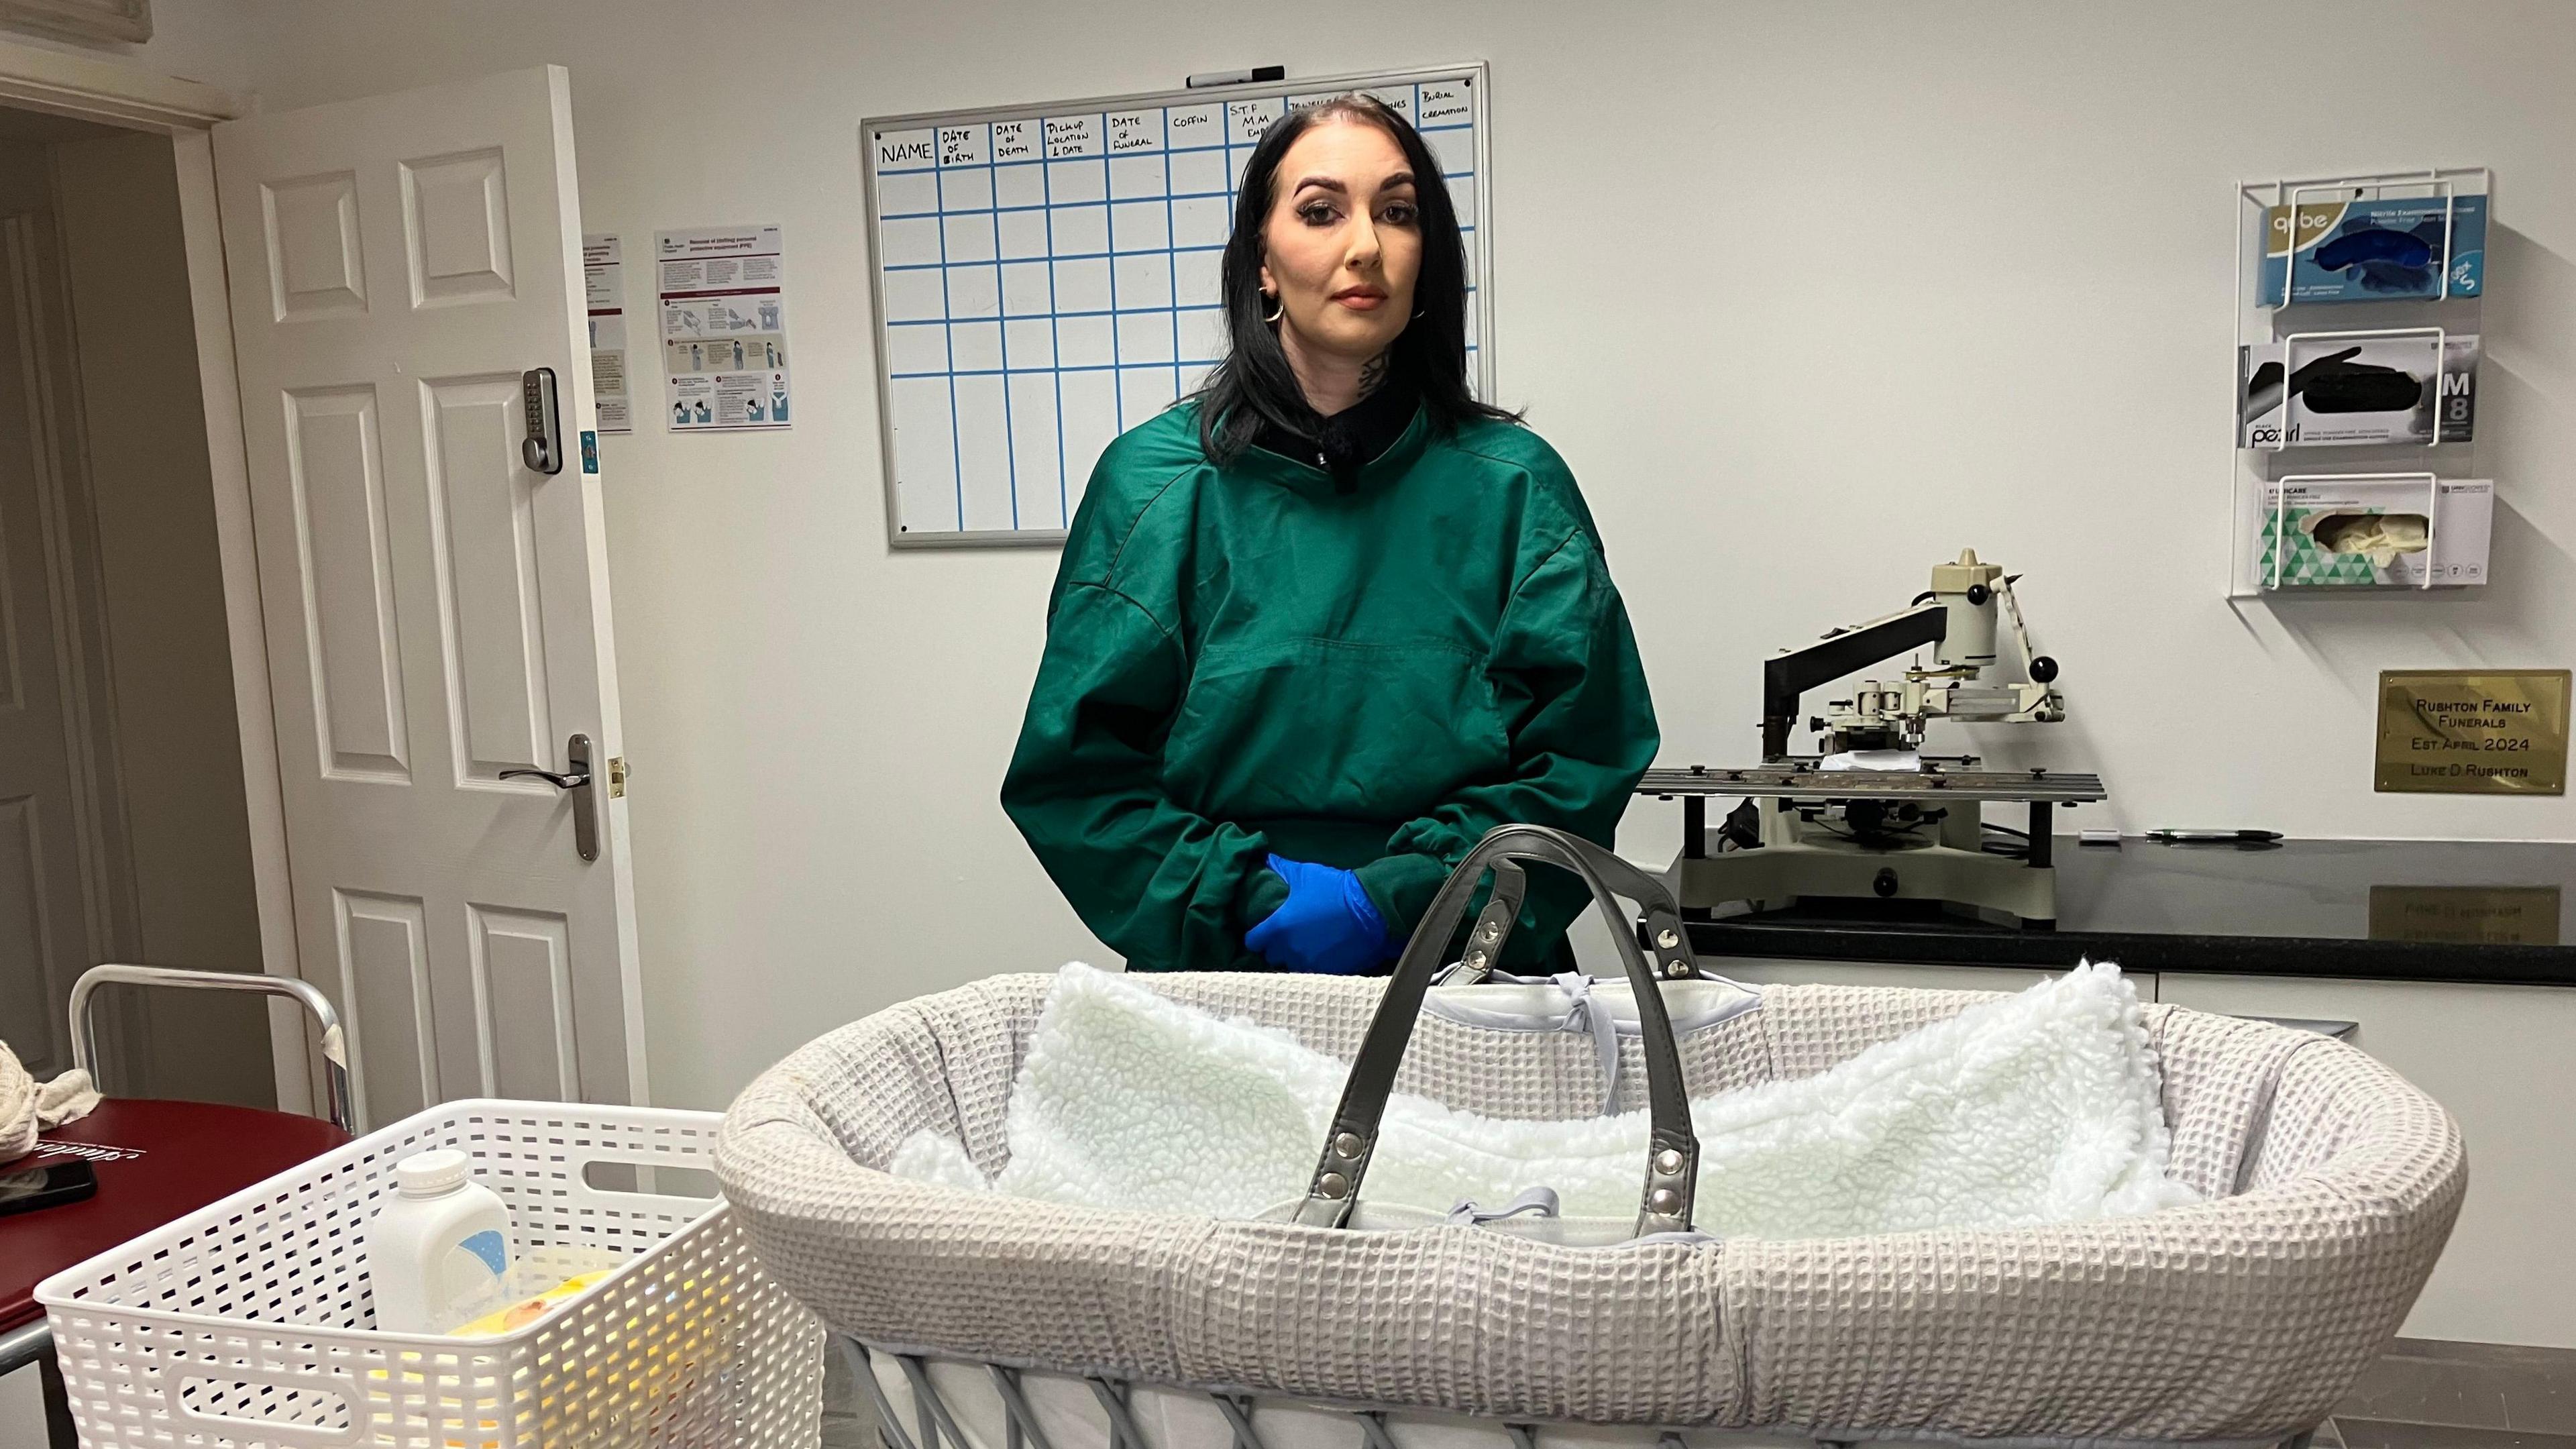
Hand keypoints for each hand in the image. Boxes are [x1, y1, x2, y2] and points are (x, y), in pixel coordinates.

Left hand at [1244, 856, 1392, 974]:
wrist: (1370, 909)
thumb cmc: (1333, 889)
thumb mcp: (1305, 874)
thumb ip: (1281, 868)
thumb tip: (1266, 859)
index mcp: (1279, 927)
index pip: (1253, 942)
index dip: (1256, 936)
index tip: (1262, 931)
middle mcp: (1290, 949)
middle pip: (1272, 956)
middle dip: (1276, 947)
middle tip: (1287, 935)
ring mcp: (1309, 963)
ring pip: (1292, 966)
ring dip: (1295, 957)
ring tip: (1306, 944)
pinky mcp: (1328, 971)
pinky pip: (1313, 971)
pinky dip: (1315, 963)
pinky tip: (1324, 950)